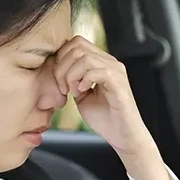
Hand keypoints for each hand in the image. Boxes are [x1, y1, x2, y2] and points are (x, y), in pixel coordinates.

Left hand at [53, 36, 173, 179]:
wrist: (122, 136)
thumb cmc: (104, 118)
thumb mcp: (80, 94)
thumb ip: (72, 79)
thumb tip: (56, 67)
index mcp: (101, 62)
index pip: (76, 42)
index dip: (61, 58)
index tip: (59, 81)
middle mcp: (110, 62)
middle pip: (77, 45)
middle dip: (62, 66)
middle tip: (63, 88)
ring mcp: (116, 71)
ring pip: (85, 57)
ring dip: (71, 75)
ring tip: (73, 91)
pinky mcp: (119, 83)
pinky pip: (97, 71)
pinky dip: (84, 81)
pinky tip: (83, 92)